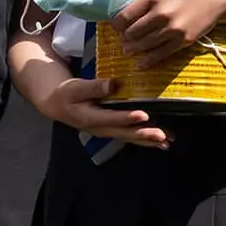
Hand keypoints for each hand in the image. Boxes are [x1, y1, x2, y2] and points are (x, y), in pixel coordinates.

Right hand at [33, 73, 168, 148]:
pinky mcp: (112, 129)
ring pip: (130, 137)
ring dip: (148, 140)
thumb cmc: (67, 94)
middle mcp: (101, 129)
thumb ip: (93, 87)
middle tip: (162, 135)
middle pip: (125, 133)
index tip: (143, 115)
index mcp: (91, 118)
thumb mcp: (75, 88)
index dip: (127, 118)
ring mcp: (107, 131)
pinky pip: (130, 136)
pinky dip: (145, 139)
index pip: (112, 119)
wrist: (58, 105)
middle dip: (144, 134)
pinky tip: (160, 141)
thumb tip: (112, 84)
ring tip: (166, 141)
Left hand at [111, 0, 225, 71]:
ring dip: (132, 49)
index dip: (116, 23)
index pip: (123, 17)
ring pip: (143, 45)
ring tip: (128, 49)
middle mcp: (160, 14)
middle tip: (124, 36)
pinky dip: (147, 61)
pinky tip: (141, 63)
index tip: (118, 24)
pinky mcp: (183, 40)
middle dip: (124, 36)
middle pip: (131, 33)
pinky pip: (160, 54)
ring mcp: (172, 29)